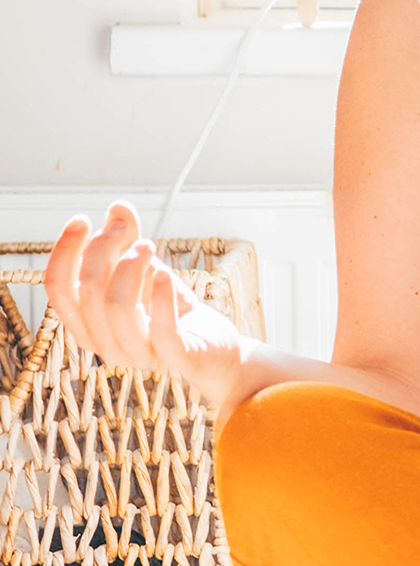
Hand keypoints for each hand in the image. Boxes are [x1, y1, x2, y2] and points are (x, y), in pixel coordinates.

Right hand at [43, 201, 247, 408]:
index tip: (82, 219)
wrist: (216, 349)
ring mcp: (139, 355)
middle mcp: (105, 344)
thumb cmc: (172, 311)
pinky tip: (163, 273)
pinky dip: (161, 296)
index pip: (58, 289)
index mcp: (88, 325)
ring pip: (117, 307)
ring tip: (148, 245)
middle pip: (89, 290)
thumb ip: (128, 240)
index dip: (65, 251)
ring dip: (130, 266)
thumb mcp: (146, 270)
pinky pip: (160, 329)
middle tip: (126, 228)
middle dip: (104, 249)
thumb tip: (118, 207)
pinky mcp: (176, 358)